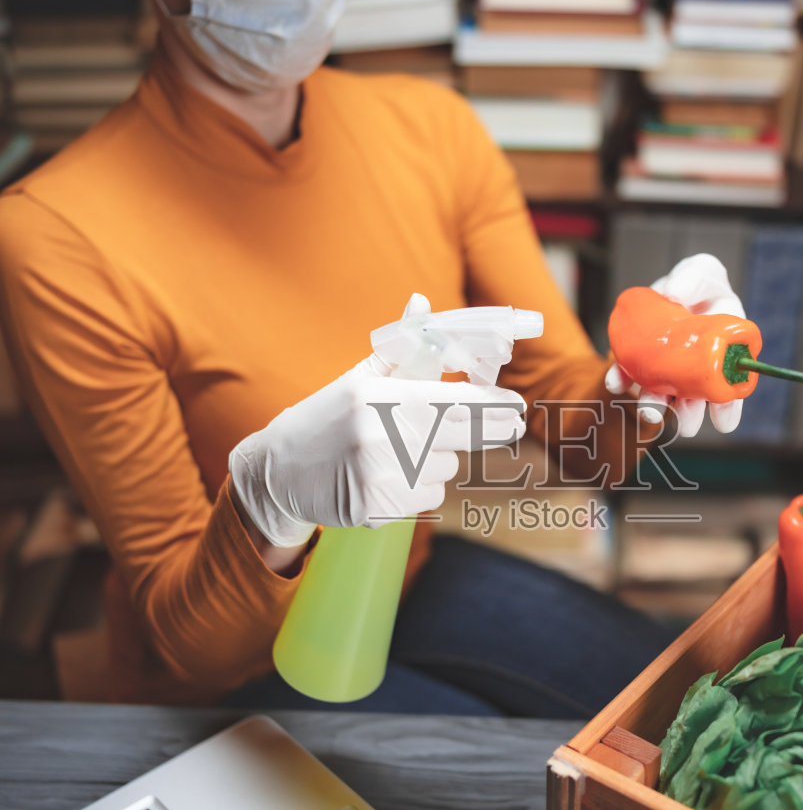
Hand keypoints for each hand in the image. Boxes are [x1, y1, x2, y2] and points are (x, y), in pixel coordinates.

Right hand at [230, 295, 525, 546]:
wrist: (277, 472)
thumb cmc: (327, 418)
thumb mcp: (358, 379)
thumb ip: (399, 348)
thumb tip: (422, 302)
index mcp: (378, 394)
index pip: (452, 400)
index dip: (492, 406)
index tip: (517, 408)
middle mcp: (379, 433)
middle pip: (460, 437)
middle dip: (488, 431)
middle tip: (509, 426)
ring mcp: (378, 473)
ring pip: (446, 469)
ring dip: (438, 461)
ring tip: (400, 455)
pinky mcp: (376, 507)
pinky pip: (427, 498)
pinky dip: (419, 490)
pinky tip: (389, 479)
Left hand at [605, 254, 746, 436]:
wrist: (659, 290)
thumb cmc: (692, 282)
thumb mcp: (702, 271)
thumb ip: (696, 278)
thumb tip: (675, 295)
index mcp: (720, 349)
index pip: (728, 381)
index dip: (728, 405)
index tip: (724, 422)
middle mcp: (694, 366)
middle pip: (695, 394)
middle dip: (690, 412)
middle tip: (686, 425)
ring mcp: (665, 368)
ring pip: (662, 392)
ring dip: (656, 404)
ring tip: (651, 412)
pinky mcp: (638, 363)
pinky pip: (629, 375)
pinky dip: (622, 380)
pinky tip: (617, 384)